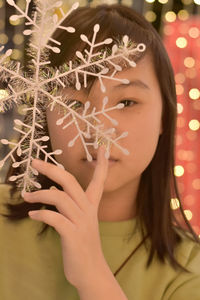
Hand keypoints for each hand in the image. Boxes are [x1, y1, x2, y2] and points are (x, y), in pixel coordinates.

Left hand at [23, 145, 108, 288]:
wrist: (91, 271)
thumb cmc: (83, 244)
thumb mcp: (80, 222)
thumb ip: (70, 206)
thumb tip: (53, 192)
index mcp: (91, 206)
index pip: (99, 181)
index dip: (101, 165)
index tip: (103, 148)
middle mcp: (87, 211)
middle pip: (71, 182)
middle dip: (52, 169)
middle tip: (35, 163)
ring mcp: (81, 223)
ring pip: (60, 198)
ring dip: (40, 194)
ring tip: (26, 197)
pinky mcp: (73, 236)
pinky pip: (55, 219)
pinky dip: (41, 214)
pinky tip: (33, 215)